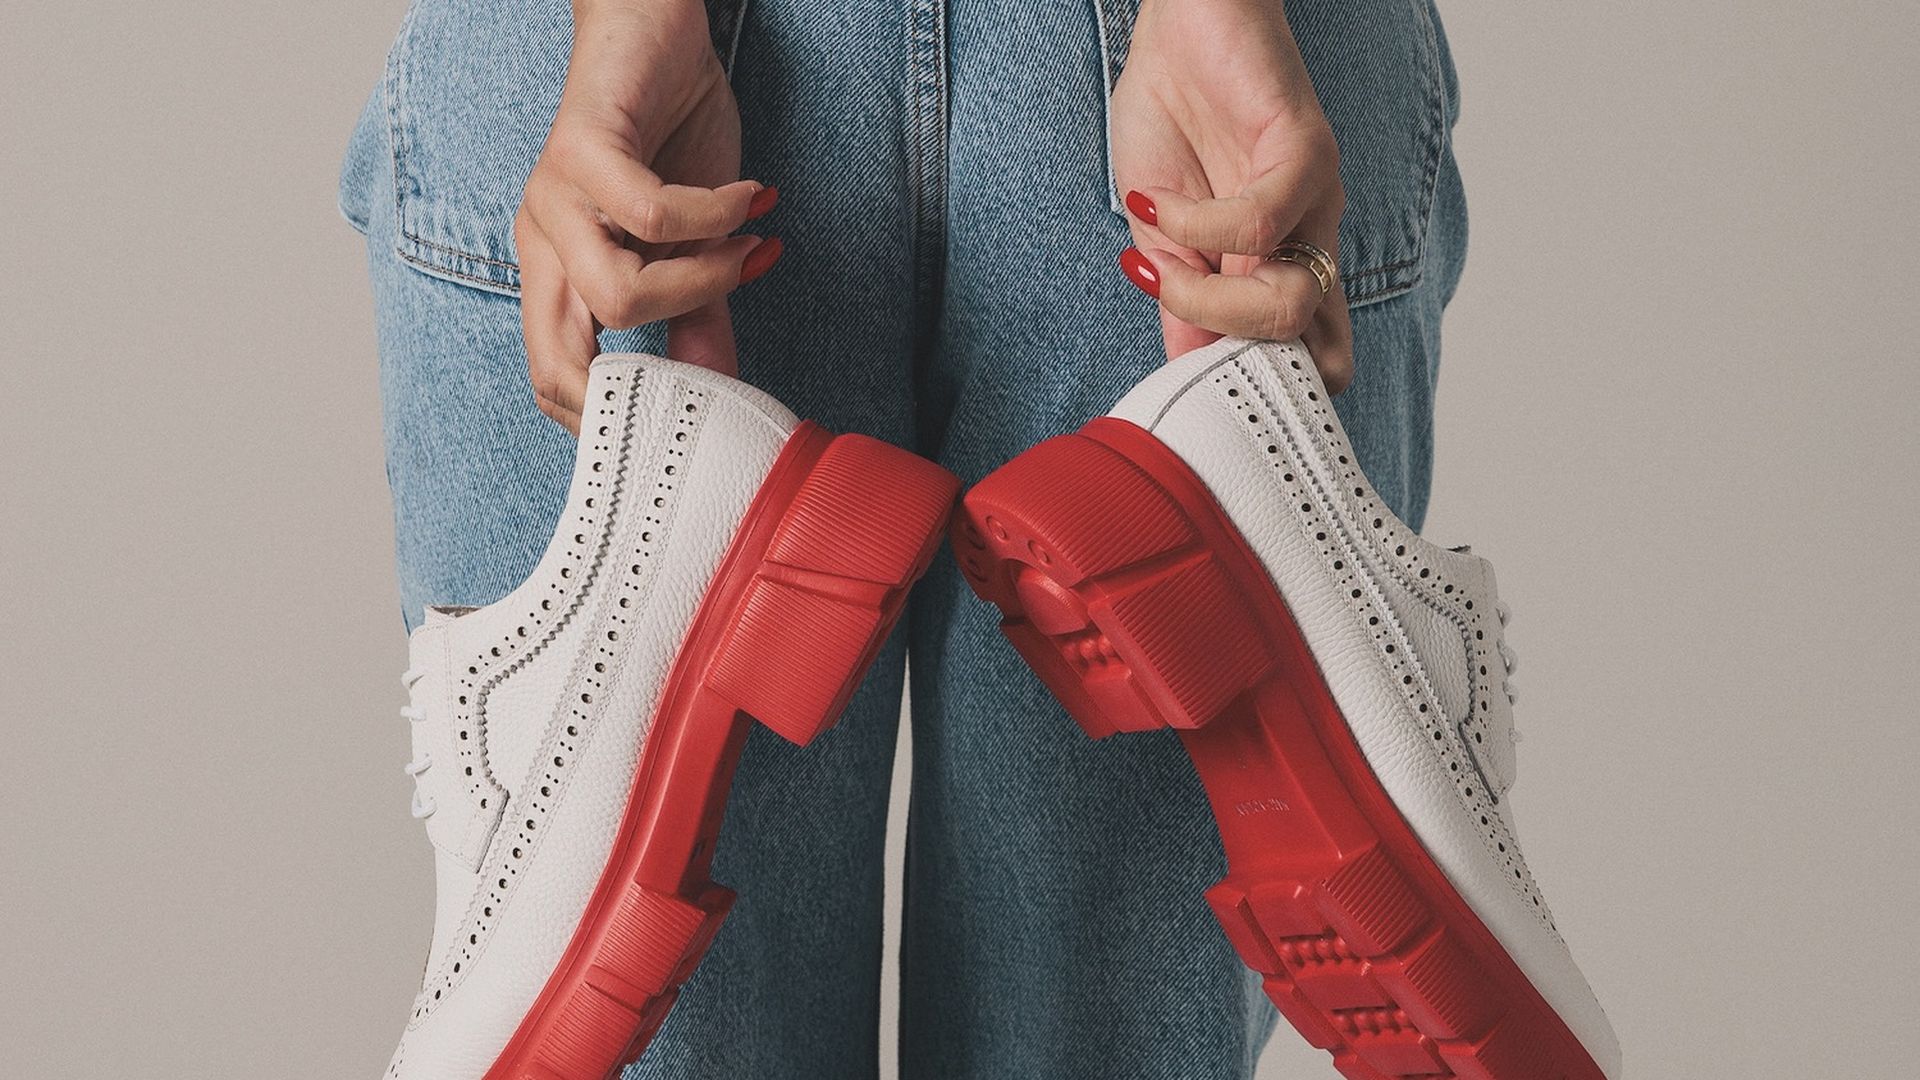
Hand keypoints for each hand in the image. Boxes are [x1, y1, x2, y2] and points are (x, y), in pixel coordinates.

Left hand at [515, 0, 781, 432]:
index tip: (682, 419)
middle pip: (562, 359)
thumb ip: (699, 317)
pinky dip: (717, 216)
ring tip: (747, 250)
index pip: (549, 376)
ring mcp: (553, 196)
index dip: (607, 416)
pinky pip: (651, 216)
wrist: (658, 30)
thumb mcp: (694, 246)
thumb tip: (719, 389)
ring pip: (617, 295)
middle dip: (647, 379)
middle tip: (720, 363)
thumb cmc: (672, 135)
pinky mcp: (582, 146)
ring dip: (703, 282)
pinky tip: (750, 200)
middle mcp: (541, 241)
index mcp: (556, 274)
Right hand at [1109, 0, 1352, 390]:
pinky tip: (1157, 201)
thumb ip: (1183, 301)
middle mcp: (1312, 240)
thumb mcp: (1163, 232)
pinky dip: (1196, 226)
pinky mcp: (1305, 148)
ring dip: (1207, 294)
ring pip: (1292, 300)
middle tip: (1171, 300)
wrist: (1179, 26)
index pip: (1312, 361)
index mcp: (1282, 266)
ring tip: (1159, 254)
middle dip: (1227, 347)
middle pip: (1310, 352)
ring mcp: (1316, 199)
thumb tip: (1187, 372)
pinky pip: (1262, 222)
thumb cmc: (1174, 119)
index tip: (1185, 373)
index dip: (1258, 386)